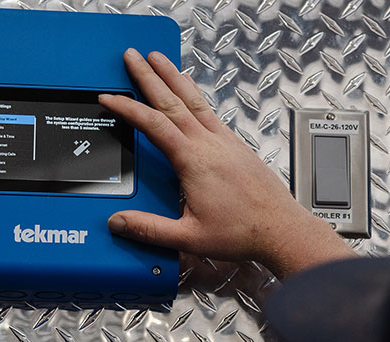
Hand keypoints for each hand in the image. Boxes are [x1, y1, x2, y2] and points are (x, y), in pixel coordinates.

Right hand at [99, 49, 354, 279]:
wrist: (280, 228)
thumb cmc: (243, 232)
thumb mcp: (189, 237)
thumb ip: (150, 229)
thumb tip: (119, 222)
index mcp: (193, 161)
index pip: (153, 124)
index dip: (127, 108)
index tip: (109, 97)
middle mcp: (210, 144)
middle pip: (172, 100)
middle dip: (149, 76)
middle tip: (132, 56)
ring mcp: (225, 141)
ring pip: (194, 100)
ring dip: (173, 77)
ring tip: (160, 59)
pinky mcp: (237, 145)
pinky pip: (210, 111)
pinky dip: (195, 95)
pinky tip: (191, 92)